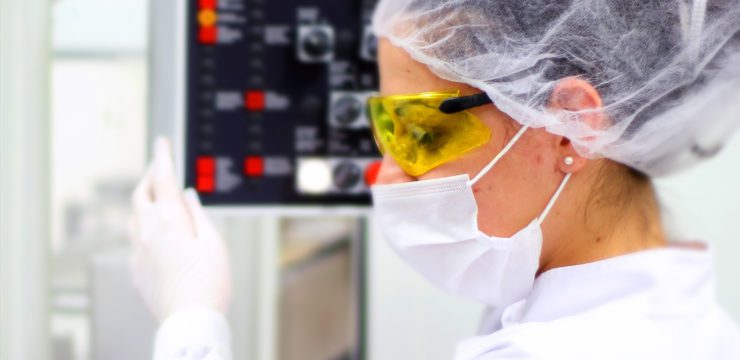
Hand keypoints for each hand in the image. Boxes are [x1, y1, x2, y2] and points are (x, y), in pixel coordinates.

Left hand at [128, 138, 231, 321]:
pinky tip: (155, 234)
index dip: (162, 156)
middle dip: (149, 175)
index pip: (161, 179)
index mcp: (168, 221)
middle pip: (140, 194)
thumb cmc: (208, 284)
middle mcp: (147, 233)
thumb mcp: (213, 242)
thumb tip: (187, 195)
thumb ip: (197, 214)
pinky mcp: (136, 270)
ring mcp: (137, 252)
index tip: (162, 142)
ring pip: (133, 216)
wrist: (190, 321)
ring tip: (155, 196)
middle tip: (159, 166)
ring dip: (142, 200)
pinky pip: (135, 240)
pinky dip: (144, 227)